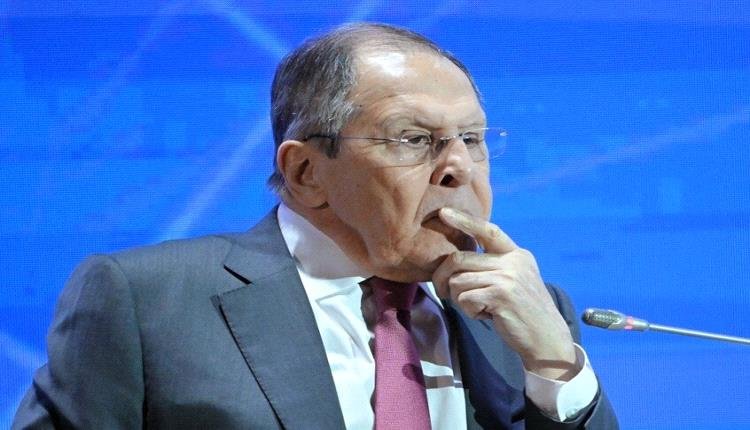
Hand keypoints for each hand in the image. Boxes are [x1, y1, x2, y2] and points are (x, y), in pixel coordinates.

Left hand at [432, 207, 577, 379]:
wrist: (547, 339)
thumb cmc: (523, 312)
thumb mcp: (515, 280)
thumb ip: (493, 265)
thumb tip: (454, 260)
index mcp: (517, 254)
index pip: (487, 230)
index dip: (464, 220)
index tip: (444, 212)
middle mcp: (513, 261)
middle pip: (460, 258)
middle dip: (442, 276)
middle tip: (442, 291)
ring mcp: (508, 277)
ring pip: (458, 280)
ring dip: (459, 299)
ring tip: (477, 307)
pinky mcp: (500, 295)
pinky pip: (464, 298)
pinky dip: (469, 311)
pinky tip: (486, 316)